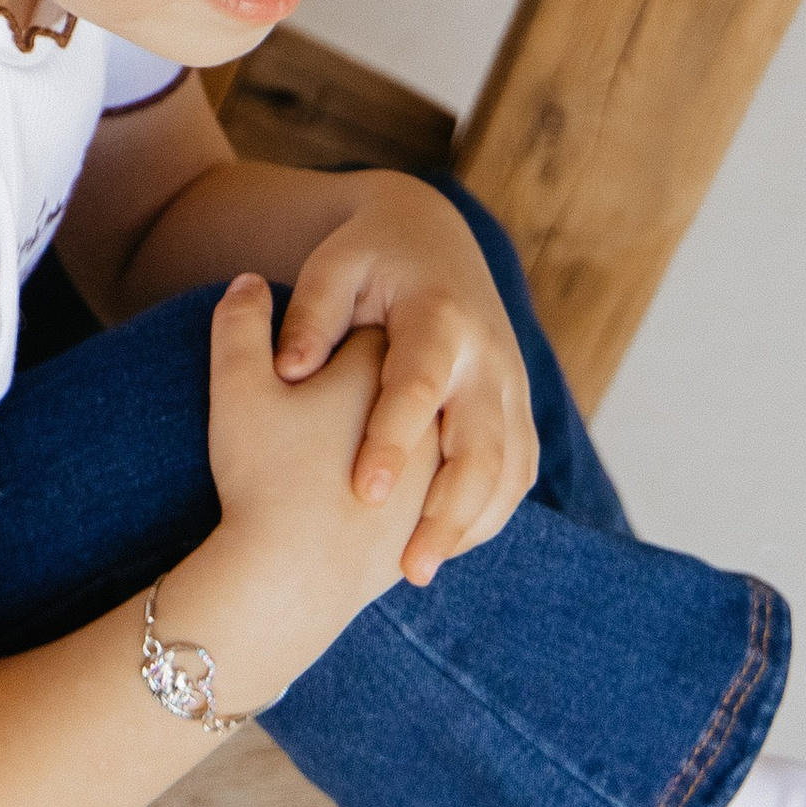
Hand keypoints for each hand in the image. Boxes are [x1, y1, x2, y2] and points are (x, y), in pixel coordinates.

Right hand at [192, 278, 431, 701]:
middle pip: (418, 382)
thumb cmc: (263, 474)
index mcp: (381, 369)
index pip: (379, 332)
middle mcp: (426, 415)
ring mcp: (438, 473)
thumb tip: (250, 280)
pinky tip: (419, 489)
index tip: (329, 347)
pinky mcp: (433, 524)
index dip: (353, 334)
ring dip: (427, 430)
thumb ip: (241, 322)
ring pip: (450, 433)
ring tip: (390, 439)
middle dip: (389, 384)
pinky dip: (446, 485)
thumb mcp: (237, 385)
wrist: (289, 578)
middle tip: (340, 401)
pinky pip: (460, 494)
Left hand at [272, 177, 536, 585]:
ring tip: (420, 570)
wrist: (434, 236)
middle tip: (409, 568)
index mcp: (439, 318)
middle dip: (448, 511)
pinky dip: (488, 514)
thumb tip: (288, 369)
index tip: (366, 492)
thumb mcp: (334, 267)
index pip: (417, 386)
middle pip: (481, 445)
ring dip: (471, 524)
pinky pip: (517, 473)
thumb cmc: (370, 257)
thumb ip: (312, 315)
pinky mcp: (516, 410)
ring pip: (508, 469)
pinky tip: (445, 546)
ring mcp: (510, 386)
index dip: (393, 439)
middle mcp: (487, 357)